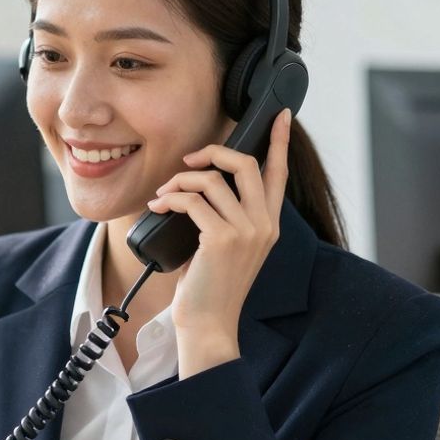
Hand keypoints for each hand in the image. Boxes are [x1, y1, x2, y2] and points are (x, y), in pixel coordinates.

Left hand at [146, 108, 292, 377]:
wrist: (207, 324)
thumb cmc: (210, 286)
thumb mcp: (224, 246)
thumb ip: (224, 216)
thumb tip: (200, 184)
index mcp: (268, 224)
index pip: (279, 173)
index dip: (279, 142)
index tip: (280, 116)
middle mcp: (264, 224)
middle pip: (246, 164)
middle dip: (213, 152)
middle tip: (189, 159)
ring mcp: (246, 231)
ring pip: (213, 179)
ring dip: (180, 180)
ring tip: (163, 194)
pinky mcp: (222, 238)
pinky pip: (193, 200)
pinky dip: (170, 198)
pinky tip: (158, 207)